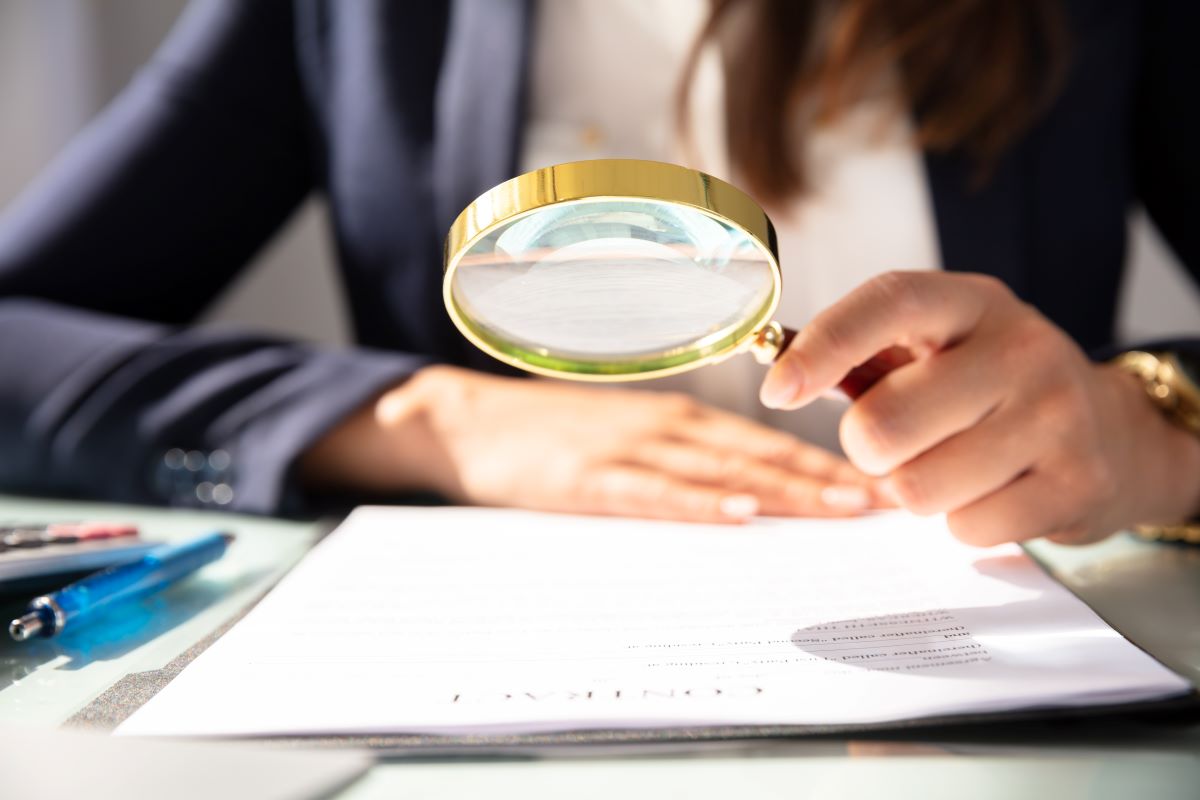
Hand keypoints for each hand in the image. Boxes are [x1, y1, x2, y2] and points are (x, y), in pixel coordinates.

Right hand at [301, 365, 885, 522]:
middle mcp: (665, 426)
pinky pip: (654, 492)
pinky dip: (699, 502)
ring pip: (720, 470)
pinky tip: (738, 513)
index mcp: (677, 418)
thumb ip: (681, 458)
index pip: (766, 442)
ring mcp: (628, 448)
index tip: (876, 487)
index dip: (824, 463)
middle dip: (825, 480)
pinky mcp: (589, 477)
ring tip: (840, 510)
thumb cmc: (553, 435)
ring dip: (784, 489)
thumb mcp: (625, 435)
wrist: (471, 422)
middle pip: (759, 454)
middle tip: (883, 504)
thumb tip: (747, 494)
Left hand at [760, 271, 1199, 545]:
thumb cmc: (989, 387)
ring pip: (918, 487)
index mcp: (972, 303)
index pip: (889, 302)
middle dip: (867, 448)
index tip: (777, 390)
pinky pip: (965, 528)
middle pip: (884, 423)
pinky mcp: (1077, 484)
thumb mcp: (938, 347)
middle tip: (895, 442)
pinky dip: (962, 521)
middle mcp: (1021, 348)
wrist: (1113, 431)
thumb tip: (777, 373)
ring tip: (953, 464)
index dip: (824, 346)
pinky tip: (994, 490)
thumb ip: (862, 354)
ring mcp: (1057, 416)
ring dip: (915, 489)